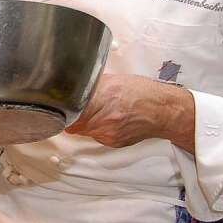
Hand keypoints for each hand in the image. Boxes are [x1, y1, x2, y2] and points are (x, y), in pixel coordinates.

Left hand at [65, 73, 194, 151]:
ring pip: (85, 130)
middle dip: (73, 115)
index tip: (58, 105)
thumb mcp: (112, 80)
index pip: (69, 111)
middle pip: (74, 122)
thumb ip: (90, 87)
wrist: (164, 111)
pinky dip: (97, 128)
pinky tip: (108, 119)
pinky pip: (97, 136)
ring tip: (97, 111)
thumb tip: (71, 89)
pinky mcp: (114, 142)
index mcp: (103, 99)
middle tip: (75, 107)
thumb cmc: (142, 92)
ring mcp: (109, 134)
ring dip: (85, 122)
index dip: (61, 109)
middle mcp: (104, 120)